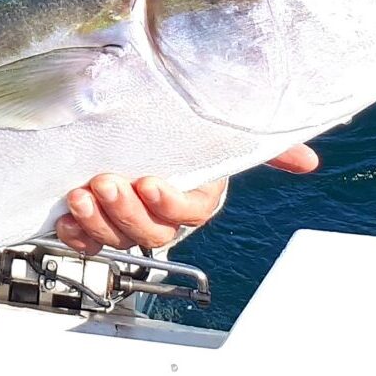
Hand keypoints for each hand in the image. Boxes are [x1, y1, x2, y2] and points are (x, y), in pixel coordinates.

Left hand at [55, 144, 319, 254]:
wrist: (134, 137)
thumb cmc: (179, 138)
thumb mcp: (216, 135)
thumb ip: (260, 144)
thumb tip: (308, 160)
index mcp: (194, 199)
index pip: (189, 212)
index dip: (169, 204)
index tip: (150, 183)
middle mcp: (161, 217)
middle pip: (150, 233)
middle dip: (127, 212)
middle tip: (107, 184)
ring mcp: (127, 222)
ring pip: (117, 239)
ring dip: (98, 221)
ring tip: (80, 196)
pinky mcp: (96, 222)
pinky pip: (88, 240)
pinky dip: (77, 234)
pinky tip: (67, 220)